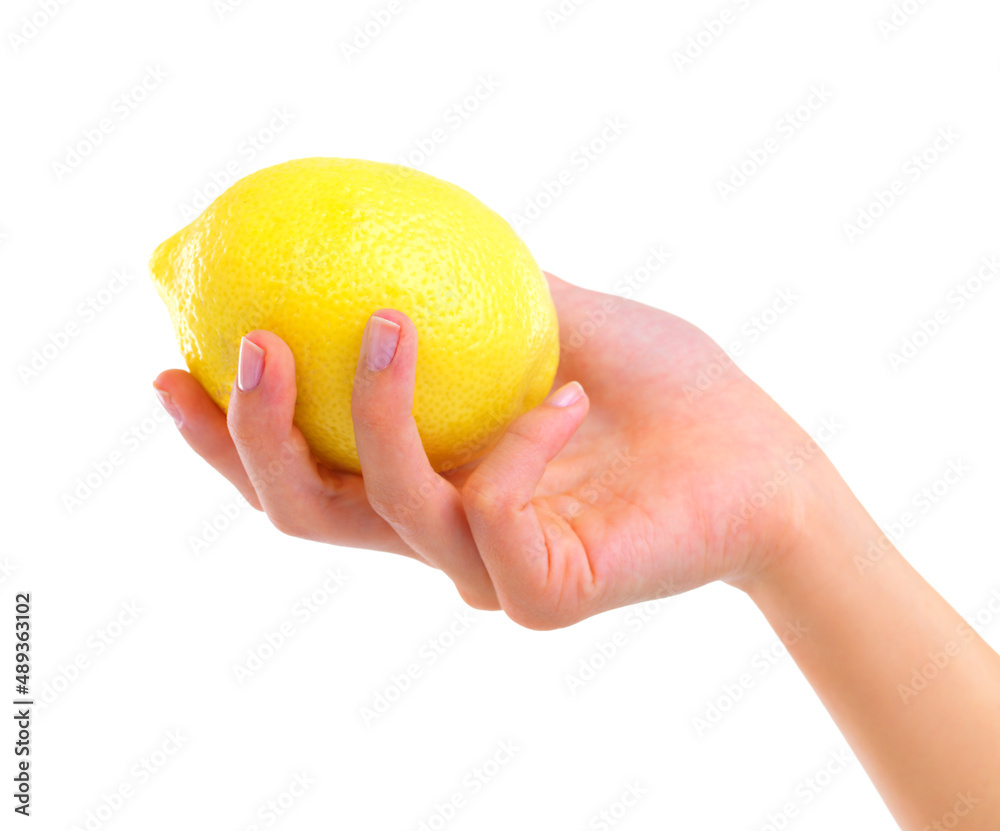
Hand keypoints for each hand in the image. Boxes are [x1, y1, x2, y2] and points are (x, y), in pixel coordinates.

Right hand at [153, 274, 831, 627]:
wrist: (757, 458)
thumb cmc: (662, 391)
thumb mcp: (555, 318)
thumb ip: (477, 294)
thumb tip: (393, 236)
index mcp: (432, 479)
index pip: (308, 472)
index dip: (228, 435)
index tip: (175, 368)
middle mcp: (442, 535)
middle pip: (306, 513)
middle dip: (254, 436)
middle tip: (247, 345)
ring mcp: (488, 573)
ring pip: (383, 509)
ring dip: (372, 411)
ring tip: (391, 321)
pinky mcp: (542, 594)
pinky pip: (489, 512)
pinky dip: (515, 443)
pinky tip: (569, 396)